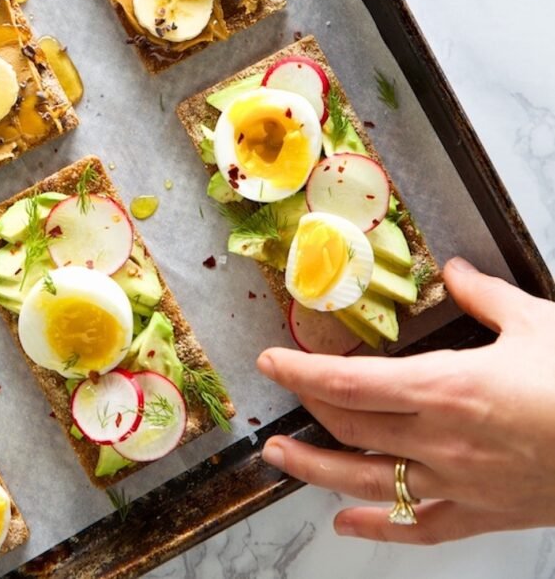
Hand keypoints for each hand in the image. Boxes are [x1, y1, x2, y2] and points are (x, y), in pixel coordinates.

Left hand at [257, 257, 554, 543]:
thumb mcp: (534, 322)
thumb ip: (483, 294)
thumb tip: (454, 270)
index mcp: (445, 387)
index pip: (349, 382)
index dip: (300, 371)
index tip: (270, 360)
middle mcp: (440, 441)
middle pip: (351, 427)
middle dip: (307, 409)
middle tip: (279, 396)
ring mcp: (459, 484)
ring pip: (369, 482)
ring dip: (317, 469)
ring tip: (282, 457)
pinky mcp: (483, 515)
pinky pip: (418, 527)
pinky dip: (377, 528)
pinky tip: (346, 523)